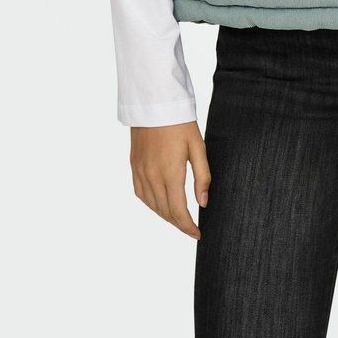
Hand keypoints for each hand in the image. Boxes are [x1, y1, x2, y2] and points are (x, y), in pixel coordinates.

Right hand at [129, 120, 210, 238]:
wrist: (155, 103)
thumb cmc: (180, 123)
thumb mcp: (198, 147)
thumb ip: (202, 176)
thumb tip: (204, 203)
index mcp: (170, 173)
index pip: (178, 212)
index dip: (188, 227)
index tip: (197, 234)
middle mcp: (152, 176)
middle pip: (165, 212)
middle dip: (179, 224)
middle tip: (191, 229)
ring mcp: (140, 172)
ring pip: (152, 205)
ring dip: (165, 216)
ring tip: (179, 219)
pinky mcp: (134, 166)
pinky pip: (141, 194)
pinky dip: (151, 204)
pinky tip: (160, 204)